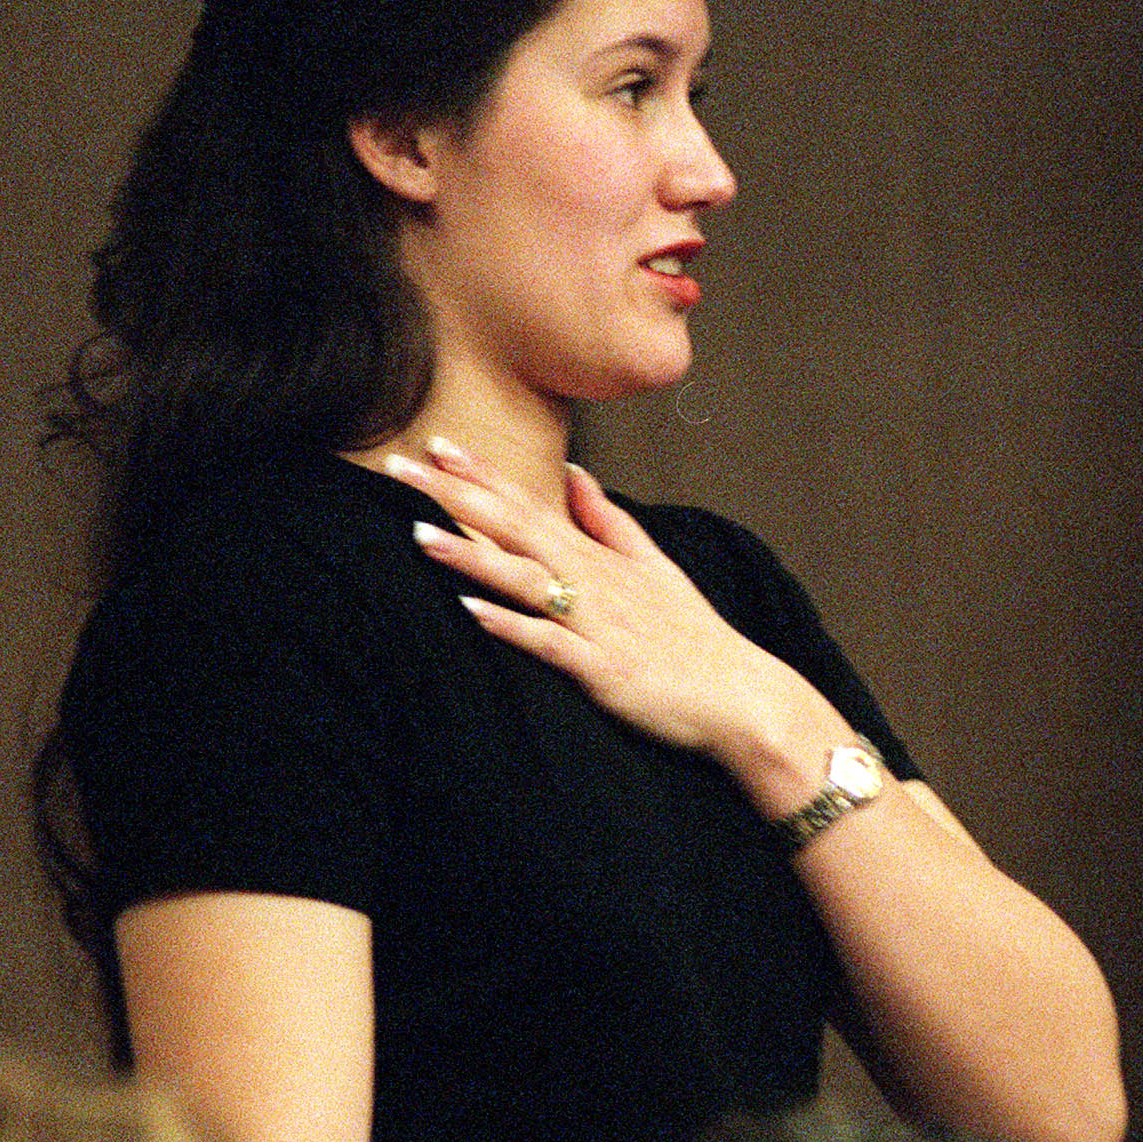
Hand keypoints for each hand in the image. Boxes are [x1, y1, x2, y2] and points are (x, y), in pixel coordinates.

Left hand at [385, 436, 793, 760]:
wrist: (742, 697)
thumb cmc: (694, 638)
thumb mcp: (655, 566)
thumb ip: (609, 520)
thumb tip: (575, 473)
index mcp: (598, 559)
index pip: (530, 505)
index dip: (481, 476)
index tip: (436, 444)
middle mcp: (592, 583)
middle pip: (515, 529)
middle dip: (455, 496)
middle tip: (400, 466)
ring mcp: (597, 625)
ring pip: (524, 580)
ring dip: (471, 555)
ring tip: (418, 532)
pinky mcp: (603, 670)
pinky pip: (550, 644)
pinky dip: (511, 626)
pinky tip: (471, 611)